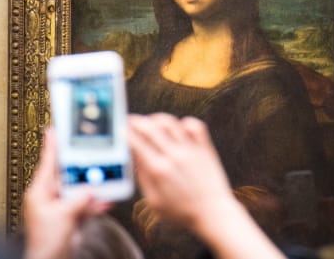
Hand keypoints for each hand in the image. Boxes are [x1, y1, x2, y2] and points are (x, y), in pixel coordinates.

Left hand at [23, 128, 108, 258]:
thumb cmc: (45, 242)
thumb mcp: (63, 215)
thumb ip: (79, 199)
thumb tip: (90, 190)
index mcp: (39, 192)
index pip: (48, 163)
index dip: (52, 145)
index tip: (54, 129)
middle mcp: (48, 198)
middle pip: (67, 175)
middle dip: (82, 169)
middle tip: (91, 156)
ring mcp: (59, 208)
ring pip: (78, 191)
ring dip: (92, 189)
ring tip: (105, 182)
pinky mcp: (68, 219)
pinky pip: (83, 206)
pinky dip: (94, 205)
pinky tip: (105, 202)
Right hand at [130, 114, 286, 258]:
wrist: (212, 214)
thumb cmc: (182, 212)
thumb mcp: (153, 201)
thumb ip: (142, 178)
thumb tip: (134, 158)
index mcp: (158, 170)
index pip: (136, 142)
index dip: (125, 132)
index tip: (120, 129)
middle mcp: (174, 156)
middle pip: (150, 127)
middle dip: (137, 121)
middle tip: (131, 120)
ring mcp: (191, 150)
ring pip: (170, 122)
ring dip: (157, 119)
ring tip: (152, 123)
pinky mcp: (205, 148)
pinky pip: (194, 125)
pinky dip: (184, 122)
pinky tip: (178, 129)